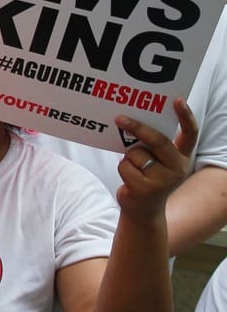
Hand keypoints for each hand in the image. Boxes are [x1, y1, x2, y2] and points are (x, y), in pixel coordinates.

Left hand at [115, 99, 196, 220]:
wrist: (143, 211)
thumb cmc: (147, 178)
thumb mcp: (155, 161)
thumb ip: (151, 145)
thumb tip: (130, 123)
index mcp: (181, 157)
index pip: (190, 134)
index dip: (186, 116)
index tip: (178, 100)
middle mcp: (177, 168)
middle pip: (158, 140)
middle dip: (137, 128)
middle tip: (120, 118)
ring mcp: (162, 180)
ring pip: (136, 154)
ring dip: (128, 158)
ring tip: (134, 170)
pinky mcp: (146, 188)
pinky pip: (125, 166)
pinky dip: (122, 168)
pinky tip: (129, 179)